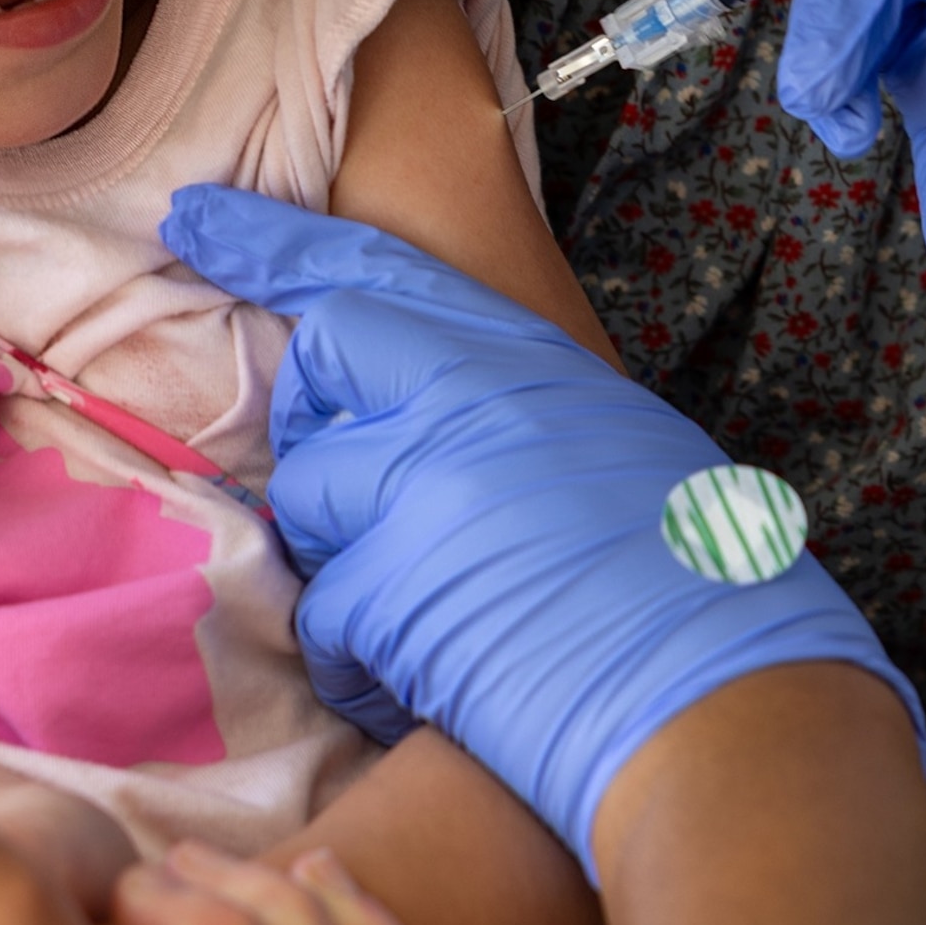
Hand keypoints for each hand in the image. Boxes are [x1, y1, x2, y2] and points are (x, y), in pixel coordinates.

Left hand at [161, 186, 925, 872]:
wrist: (730, 706)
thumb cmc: (705, 592)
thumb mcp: (617, 451)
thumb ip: (515, 416)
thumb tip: (423, 422)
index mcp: (531, 357)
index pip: (379, 271)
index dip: (275, 244)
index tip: (196, 218)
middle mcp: (470, 394)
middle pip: (319, 368)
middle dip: (325, 441)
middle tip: (391, 520)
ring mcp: (428, 483)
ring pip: (306, 498)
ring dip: (349, 567)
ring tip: (445, 617)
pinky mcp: (398, 586)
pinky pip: (323, 615)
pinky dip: (361, 663)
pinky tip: (436, 683)